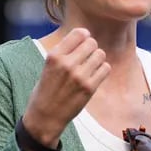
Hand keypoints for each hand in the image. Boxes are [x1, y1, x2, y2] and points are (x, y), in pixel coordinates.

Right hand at [23, 28, 109, 147]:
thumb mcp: (48, 66)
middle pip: (92, 43)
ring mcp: (79, 76)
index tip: (83, 42)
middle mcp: (67, 64)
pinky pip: (105, 69)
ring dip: (97, 59)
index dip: (84, 36)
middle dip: (91, 48)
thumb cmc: (46, 90)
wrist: (45, 117)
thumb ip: (64, 52)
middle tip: (86, 57)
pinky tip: (94, 76)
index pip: (79, 33)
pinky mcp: (89, 88)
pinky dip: (102, 70)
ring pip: (100, 54)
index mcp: (54, 56)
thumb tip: (85, 36)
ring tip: (90, 67)